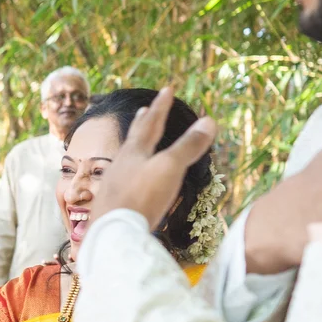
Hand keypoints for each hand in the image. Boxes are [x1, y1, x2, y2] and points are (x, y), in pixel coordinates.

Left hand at [85, 87, 217, 237]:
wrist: (112, 233)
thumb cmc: (142, 197)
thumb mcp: (170, 168)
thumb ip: (188, 146)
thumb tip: (210, 120)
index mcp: (135, 152)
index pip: (151, 122)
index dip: (161, 106)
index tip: (168, 89)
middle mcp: (120, 163)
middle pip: (134, 138)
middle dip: (142, 122)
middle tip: (143, 109)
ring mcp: (113, 183)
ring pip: (125, 158)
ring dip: (134, 146)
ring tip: (135, 142)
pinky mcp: (111, 203)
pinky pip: (122, 179)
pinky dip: (129, 172)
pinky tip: (126, 182)